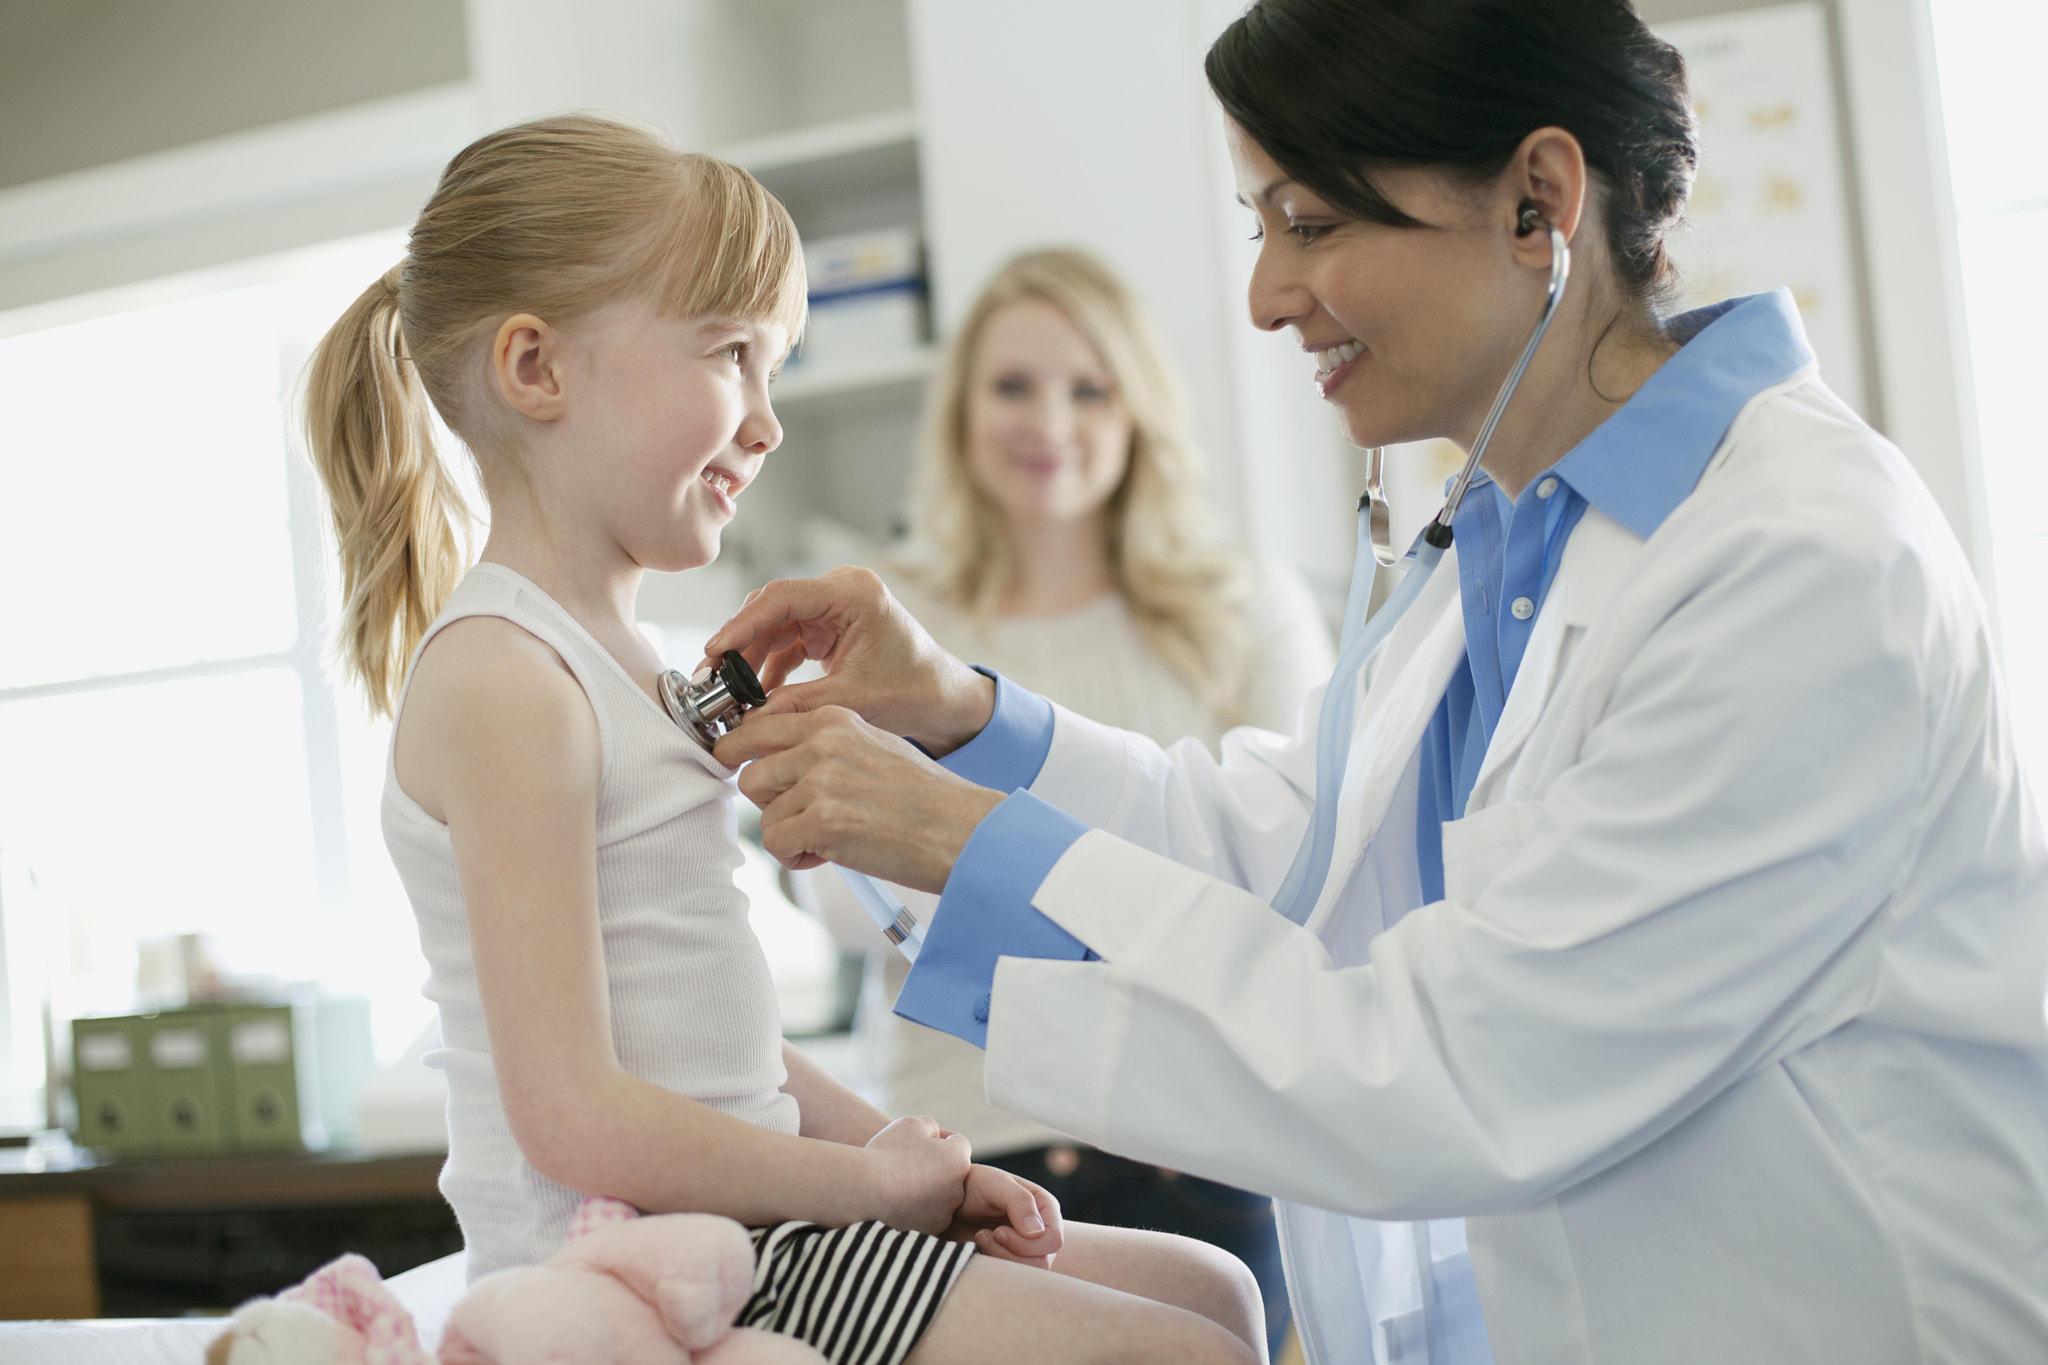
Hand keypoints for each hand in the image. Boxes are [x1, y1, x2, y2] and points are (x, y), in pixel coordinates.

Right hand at [702, 567, 995, 754]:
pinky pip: (787, 639)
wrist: (943, 698)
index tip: (715, 652)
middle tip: (712, 679)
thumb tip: (748, 720)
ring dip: (751, 659)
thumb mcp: (853, 700)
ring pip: (774, 625)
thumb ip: (797, 704)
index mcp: (854, 592)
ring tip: (729, 693)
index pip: (782, 597)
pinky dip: (770, 666)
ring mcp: (834, 606)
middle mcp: (841, 590)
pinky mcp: (829, 625)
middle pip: (772, 608)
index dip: (742, 625)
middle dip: (740, 644)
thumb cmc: (915, 691)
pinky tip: (755, 695)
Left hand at [716, 706, 1003, 890]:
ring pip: (762, 812)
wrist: (960, 830)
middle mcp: (823, 741)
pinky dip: (798, 857)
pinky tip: (831, 853)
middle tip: (806, 818)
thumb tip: (775, 762)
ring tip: (828, 837)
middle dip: (772, 802)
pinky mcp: (822, 819)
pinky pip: (776, 843)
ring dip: (787, 832)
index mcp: (834, 718)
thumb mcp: (872, 747)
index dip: (742, 755)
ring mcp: (821, 779)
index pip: (758, 726)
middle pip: (751, 773)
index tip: (743, 772)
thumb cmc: (923, 798)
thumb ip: (824, 747)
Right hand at [863, 1116, 972, 1234]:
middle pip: (950, 1171)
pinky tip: (897, 1199)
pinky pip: (927, 1214)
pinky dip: (917, 1208)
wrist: (868, 1189)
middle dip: (934, 1165)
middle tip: (906, 1161)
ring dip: (927, 1188)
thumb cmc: (890, 1152)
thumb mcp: (912, 1124)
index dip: (937, 1137)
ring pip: (940, 1195)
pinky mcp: (931, 1229)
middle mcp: (959, 1188)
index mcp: (959, 1159)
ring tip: (899, 1181)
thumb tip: (936, 1137)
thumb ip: (931, 1126)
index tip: (916, 1139)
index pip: (956, 1143)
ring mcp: (946, 1211)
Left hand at [947, 1165, 1062, 1268]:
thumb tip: (1037, 1232)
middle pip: (1042, 1262)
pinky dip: (993, 1268)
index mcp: (1046, 1209)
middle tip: (983, 1235)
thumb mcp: (995, 1184)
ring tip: (980, 1238)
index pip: (1053, 1240)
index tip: (998, 1231)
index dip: (1026, 1243)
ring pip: (1027, 1275)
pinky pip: (1011, 1279)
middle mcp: (1043, 1231)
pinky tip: (978, 1251)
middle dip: (1009, 1253)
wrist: (953, 1201)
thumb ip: (1019, 1201)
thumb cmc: (975, 1185)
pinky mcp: (1012, 1263)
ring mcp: (1029, 1250)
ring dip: (999, 1259)